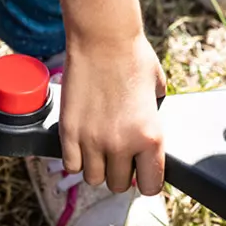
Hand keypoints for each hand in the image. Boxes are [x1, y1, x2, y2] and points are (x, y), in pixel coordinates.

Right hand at [57, 33, 166, 195]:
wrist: (104, 39)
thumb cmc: (134, 59)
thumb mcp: (157, 93)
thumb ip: (152, 120)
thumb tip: (143, 138)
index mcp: (150, 136)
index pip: (150, 186)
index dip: (146, 180)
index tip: (142, 172)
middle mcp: (122, 144)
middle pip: (118, 185)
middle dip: (120, 173)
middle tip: (119, 155)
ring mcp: (92, 140)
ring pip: (93, 178)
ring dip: (97, 167)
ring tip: (99, 150)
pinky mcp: (68, 133)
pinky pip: (71, 165)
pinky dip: (76, 159)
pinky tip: (82, 145)